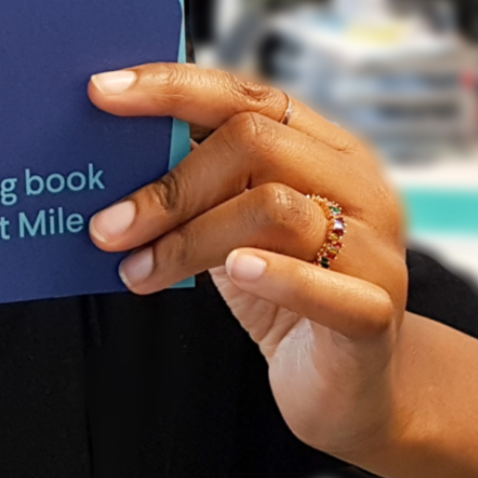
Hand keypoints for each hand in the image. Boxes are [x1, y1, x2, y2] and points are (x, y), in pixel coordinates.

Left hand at [86, 65, 411, 462]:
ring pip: (275, 210)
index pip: (249, 96)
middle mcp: (358, 187)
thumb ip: (200, 193)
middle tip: (108, 226)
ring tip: (138, 271)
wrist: (350, 388)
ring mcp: (374, 248)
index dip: (173, 89)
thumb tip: (114, 160)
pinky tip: (234, 272)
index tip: (102, 93)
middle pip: (256, 143)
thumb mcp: (236, 232)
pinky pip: (325, 284)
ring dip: (188, 239)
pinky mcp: (375, 313)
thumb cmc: (286, 299)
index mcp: (327, 151)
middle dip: (169, 184)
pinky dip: (274, 275)